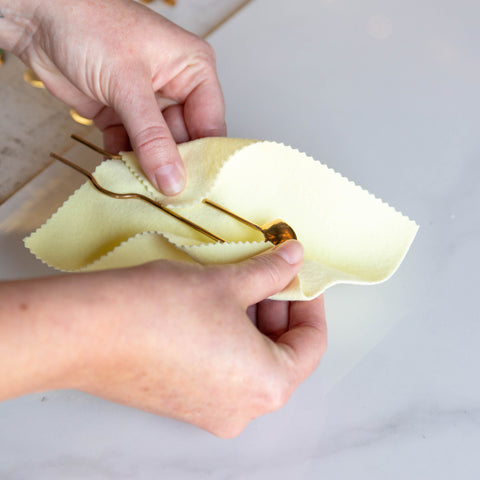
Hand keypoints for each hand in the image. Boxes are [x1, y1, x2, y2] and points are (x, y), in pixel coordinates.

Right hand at [0, 241, 326, 437]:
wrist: (88, 332)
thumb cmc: (160, 310)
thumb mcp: (227, 283)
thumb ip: (270, 271)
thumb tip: (294, 258)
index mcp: (266, 386)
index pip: (311, 344)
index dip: (309, 303)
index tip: (299, 275)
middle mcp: (242, 409)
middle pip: (281, 355)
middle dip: (279, 310)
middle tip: (269, 272)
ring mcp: (210, 410)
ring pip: (251, 361)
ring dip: (253, 322)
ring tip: (239, 284)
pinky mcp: (183, 402)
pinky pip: (223, 369)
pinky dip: (229, 338)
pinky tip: (214, 306)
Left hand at [3, 0, 225, 193]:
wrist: (37, 17)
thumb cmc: (87, 23)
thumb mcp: (128, 84)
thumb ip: (152, 138)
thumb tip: (173, 179)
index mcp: (194, 70)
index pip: (210, 125)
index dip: (203, 158)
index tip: (195, 189)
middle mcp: (176, 88)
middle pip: (185, 141)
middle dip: (172, 165)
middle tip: (165, 192)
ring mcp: (148, 104)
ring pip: (157, 148)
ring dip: (145, 165)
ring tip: (138, 180)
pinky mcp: (122, 116)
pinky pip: (131, 147)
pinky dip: (123, 157)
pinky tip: (115, 162)